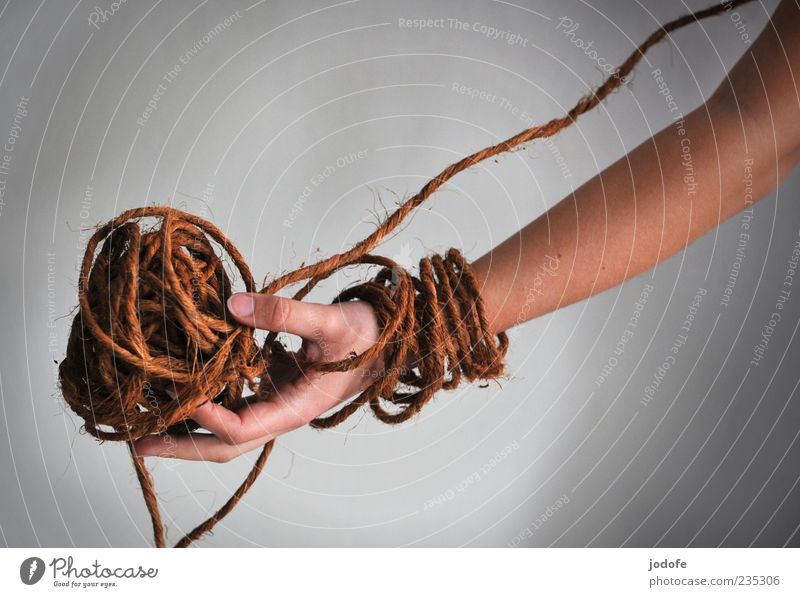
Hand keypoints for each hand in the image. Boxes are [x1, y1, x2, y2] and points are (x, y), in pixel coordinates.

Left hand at [133, 293, 381, 462]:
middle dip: (183, 445)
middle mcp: (282, 412)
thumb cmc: (370, 336)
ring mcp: (277, 401)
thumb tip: (232, 305)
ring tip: (147, 417)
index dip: (207, 415)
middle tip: (138, 440)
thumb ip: (284, 312)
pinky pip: (235, 400)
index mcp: (296, 408)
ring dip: (189, 426)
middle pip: (226, 443)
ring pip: (227, 427)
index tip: (178, 393)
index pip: (241, 427)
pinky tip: (185, 383)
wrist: (391, 339)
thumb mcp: (329, 320)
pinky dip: (208, 398)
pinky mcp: (275, 385)